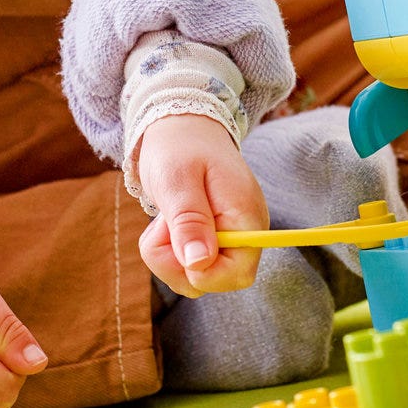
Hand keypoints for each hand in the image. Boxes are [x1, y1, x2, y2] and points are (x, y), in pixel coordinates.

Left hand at [135, 113, 267, 296]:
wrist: (180, 126)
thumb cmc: (179, 146)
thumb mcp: (177, 180)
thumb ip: (189, 222)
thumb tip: (199, 264)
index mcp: (246, 216)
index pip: (237, 273)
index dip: (202, 272)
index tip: (175, 243)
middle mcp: (245, 232)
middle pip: (216, 281)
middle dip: (177, 264)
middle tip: (161, 227)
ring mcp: (231, 237)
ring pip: (198, 277)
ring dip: (169, 257)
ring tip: (164, 220)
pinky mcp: (214, 239)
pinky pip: (191, 265)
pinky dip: (170, 252)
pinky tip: (169, 224)